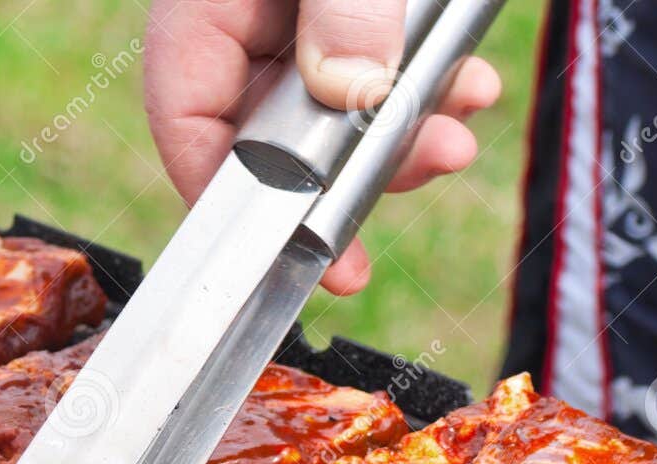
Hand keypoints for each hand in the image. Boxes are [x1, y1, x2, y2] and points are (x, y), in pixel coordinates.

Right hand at [144, 0, 501, 293]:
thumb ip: (341, 11)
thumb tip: (353, 92)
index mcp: (201, 12)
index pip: (191, 129)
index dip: (245, 202)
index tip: (304, 248)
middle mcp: (234, 27)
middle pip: (276, 135)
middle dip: (358, 169)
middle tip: (426, 173)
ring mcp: (283, 24)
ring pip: (334, 112)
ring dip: (404, 133)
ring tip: (458, 129)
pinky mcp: (337, 15)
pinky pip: (371, 68)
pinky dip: (422, 84)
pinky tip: (465, 84)